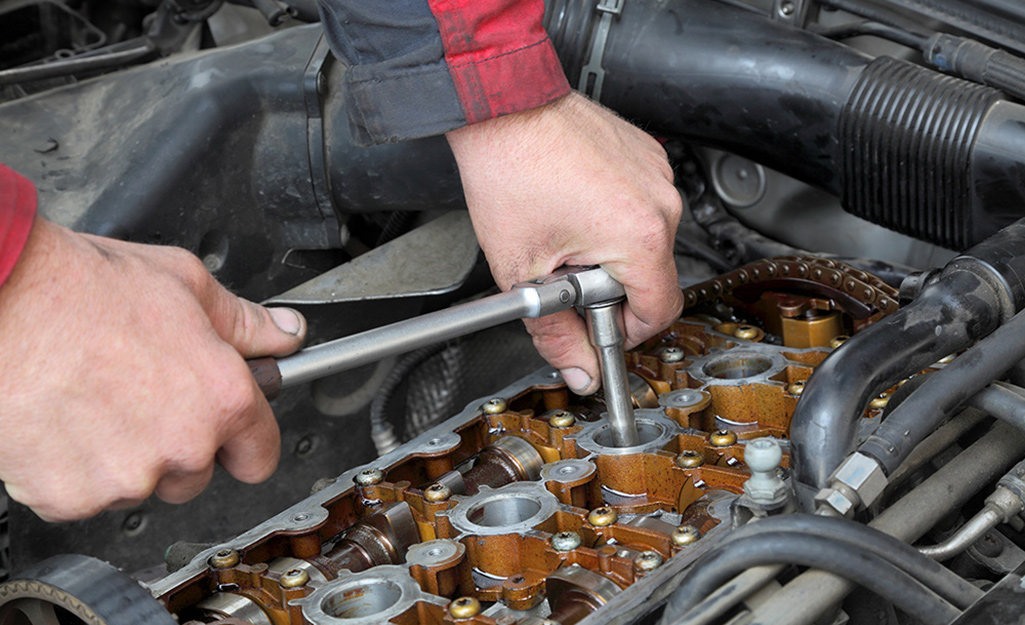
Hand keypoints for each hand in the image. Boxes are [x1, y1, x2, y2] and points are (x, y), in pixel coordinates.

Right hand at [0, 218, 305, 520]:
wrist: (1, 304)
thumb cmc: (83, 290)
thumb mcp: (186, 285)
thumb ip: (245, 323)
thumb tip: (284, 333)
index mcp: (222, 399)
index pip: (261, 455)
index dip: (246, 441)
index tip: (233, 434)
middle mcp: (182, 446)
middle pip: (196, 473)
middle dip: (177, 444)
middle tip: (141, 396)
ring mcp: (126, 478)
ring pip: (139, 485)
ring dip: (125, 457)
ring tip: (95, 399)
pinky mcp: (69, 497)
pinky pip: (84, 495)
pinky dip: (74, 470)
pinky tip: (64, 420)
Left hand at [446, 92, 682, 393]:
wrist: (504, 106)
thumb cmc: (511, 170)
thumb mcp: (523, 271)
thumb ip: (555, 334)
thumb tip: (578, 369)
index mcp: (641, 236)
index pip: (661, 313)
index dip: (626, 332)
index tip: (598, 329)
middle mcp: (661, 203)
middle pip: (652, 278)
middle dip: (608, 289)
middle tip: (563, 275)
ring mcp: (657, 175)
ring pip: (646, 242)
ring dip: (610, 252)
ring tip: (565, 234)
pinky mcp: (647, 156)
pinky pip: (641, 206)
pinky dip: (611, 217)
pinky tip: (573, 207)